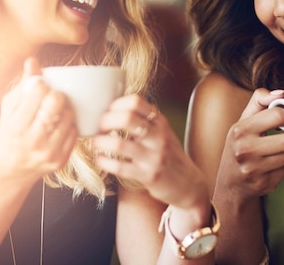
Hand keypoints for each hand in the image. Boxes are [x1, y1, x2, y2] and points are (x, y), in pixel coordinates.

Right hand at [0, 58, 77, 178]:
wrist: (12, 169)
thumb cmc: (10, 133)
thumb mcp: (9, 109)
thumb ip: (23, 85)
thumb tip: (33, 60)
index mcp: (17, 125)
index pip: (38, 92)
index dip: (41, 84)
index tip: (40, 87)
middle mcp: (33, 140)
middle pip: (56, 102)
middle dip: (56, 94)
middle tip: (53, 96)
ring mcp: (49, 152)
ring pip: (68, 116)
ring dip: (65, 109)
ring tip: (55, 112)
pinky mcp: (61, 160)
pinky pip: (74, 132)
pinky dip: (69, 125)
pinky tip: (59, 126)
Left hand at [92, 95, 208, 208]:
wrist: (187, 182)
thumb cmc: (168, 154)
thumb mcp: (161, 132)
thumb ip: (143, 120)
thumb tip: (112, 109)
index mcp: (160, 122)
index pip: (136, 102)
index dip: (116, 104)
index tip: (108, 111)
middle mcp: (159, 137)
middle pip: (127, 118)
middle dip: (106, 120)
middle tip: (99, 126)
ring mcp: (154, 157)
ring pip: (119, 144)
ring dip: (100, 142)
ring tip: (95, 142)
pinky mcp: (148, 176)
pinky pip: (119, 167)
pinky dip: (103, 161)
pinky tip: (100, 158)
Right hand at [216, 88, 283, 197]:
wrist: (229, 184)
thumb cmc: (239, 145)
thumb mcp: (242, 121)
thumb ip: (260, 101)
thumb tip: (281, 93)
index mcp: (240, 130)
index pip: (278, 115)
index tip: (282, 120)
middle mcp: (245, 150)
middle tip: (283, 137)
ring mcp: (254, 169)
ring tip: (275, 151)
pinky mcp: (264, 184)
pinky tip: (272, 164)